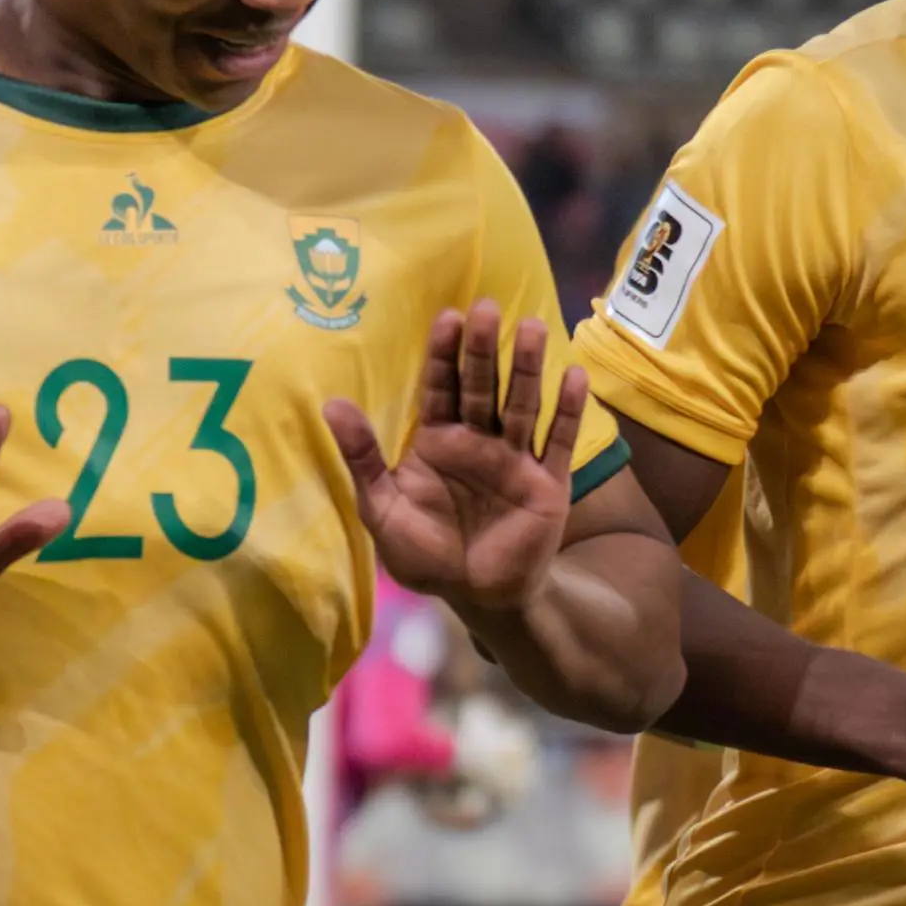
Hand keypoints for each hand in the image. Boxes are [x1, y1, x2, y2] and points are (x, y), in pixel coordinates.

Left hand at [330, 305, 585, 617]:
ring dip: (529, 368)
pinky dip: (568, 412)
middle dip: (485, 350)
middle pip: (483, 386)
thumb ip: (362, 457)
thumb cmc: (425, 553)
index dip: (444, 354)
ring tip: (535, 328)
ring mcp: (516, 459)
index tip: (448, 317)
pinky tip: (574, 377)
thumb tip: (330, 403)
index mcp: (438, 440)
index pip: (440, 387)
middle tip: (487, 308)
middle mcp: (479, 440)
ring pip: (523, 405)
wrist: (476, 596)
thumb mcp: (382, 508)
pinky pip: (560, 443)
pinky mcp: (548, 483)